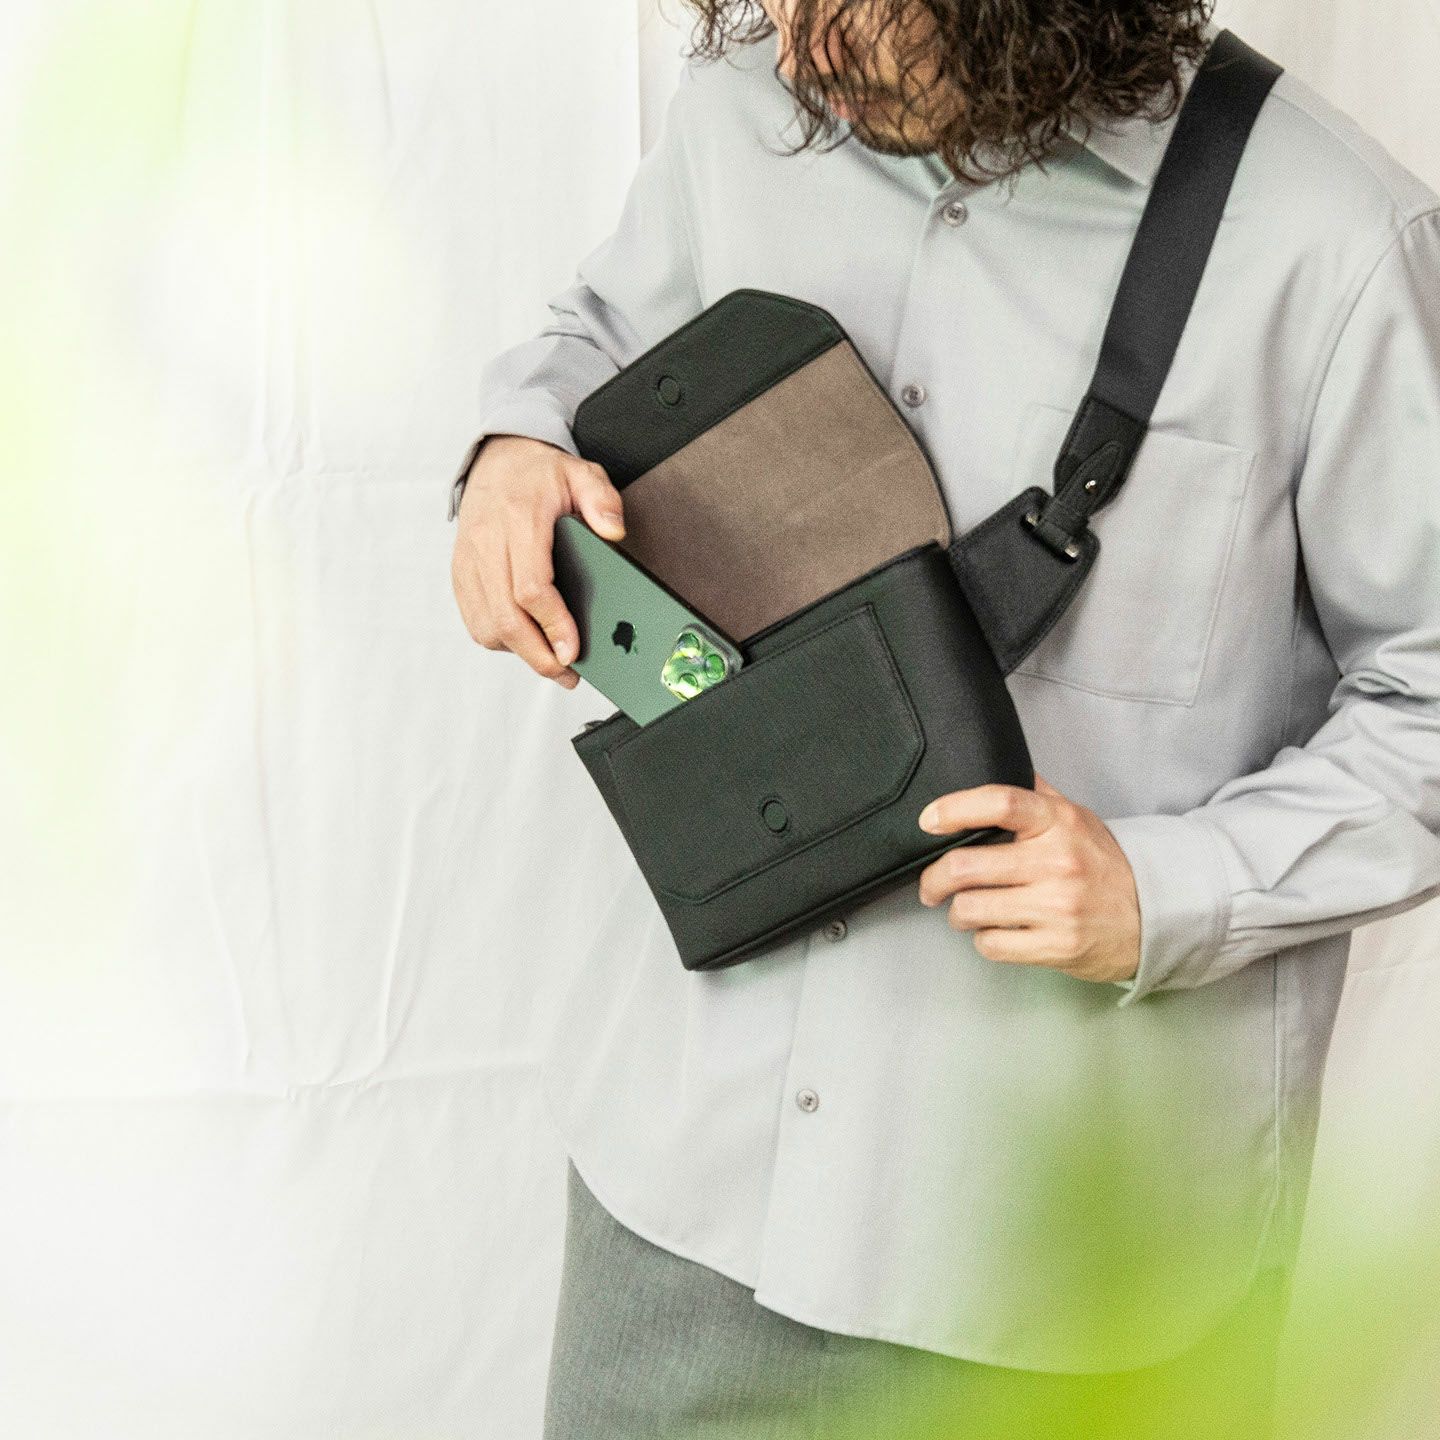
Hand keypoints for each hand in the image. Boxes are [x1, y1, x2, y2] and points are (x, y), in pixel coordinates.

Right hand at [450, 433, 625, 687]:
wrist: (496, 459)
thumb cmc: (541, 473)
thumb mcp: (581, 473)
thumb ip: (602, 500)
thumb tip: (614, 532)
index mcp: (518, 520)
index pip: (531, 587)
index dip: (552, 625)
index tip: (573, 650)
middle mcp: (487, 543)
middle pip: (506, 618)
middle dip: (538, 655)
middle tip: (567, 674)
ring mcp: (469, 561)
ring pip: (486, 625)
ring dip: (518, 651)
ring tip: (550, 659)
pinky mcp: (460, 573)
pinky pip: (474, 619)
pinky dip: (499, 639)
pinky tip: (525, 641)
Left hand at [915, 775, 1140, 983]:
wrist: (1154, 915)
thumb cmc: (1104, 864)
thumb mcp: (1076, 817)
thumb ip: (1035, 794)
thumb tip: (995, 764)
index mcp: (1058, 823)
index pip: (999, 803)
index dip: (954, 809)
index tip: (929, 820)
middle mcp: (1057, 862)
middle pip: (966, 866)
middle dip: (935, 879)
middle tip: (932, 884)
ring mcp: (1057, 907)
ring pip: (970, 909)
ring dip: (958, 912)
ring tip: (967, 909)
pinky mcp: (1056, 946)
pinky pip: (991, 944)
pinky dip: (983, 939)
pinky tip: (996, 929)